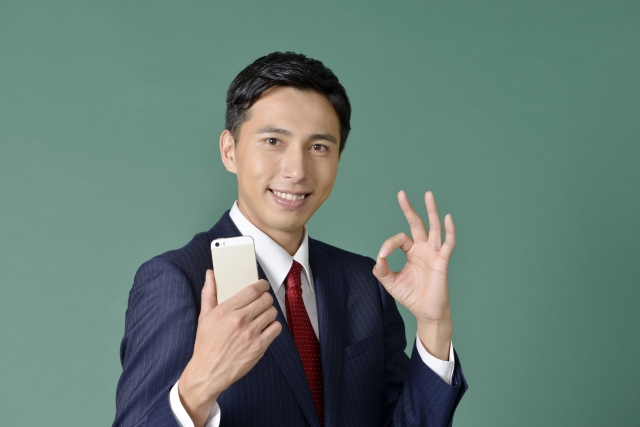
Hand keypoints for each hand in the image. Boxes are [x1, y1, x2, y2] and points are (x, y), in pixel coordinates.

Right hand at [178, 270, 281, 426]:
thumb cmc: (206, 344)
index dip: (261, 285)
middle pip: (265, 299)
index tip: (262, 285)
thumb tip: (211, 274)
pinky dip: (273, 326)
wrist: (208, 372)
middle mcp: (239, 320)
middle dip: (266, 298)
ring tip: (263, 315)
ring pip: (272, 312)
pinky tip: (265, 328)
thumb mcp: (204, 317)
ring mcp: (251, 334)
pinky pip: (276, 328)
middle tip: (263, 301)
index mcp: (225, 311)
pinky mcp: (259, 347)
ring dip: (269, 312)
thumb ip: (209, 293)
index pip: (252, 290)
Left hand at [373, 191, 455, 359]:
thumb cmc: (411, 296)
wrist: (426, 312)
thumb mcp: (391, 283)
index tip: (382, 257)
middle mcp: (423, 249)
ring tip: (428, 194)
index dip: (388, 245)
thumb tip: (378, 260)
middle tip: (401, 193)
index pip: (399, 239)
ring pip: (433, 227)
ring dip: (431, 211)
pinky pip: (448, 243)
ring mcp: (434, 253)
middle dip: (409, 209)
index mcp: (411, 252)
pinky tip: (447, 217)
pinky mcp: (442, 261)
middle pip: (417, 224)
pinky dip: (449, 230)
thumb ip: (382, 271)